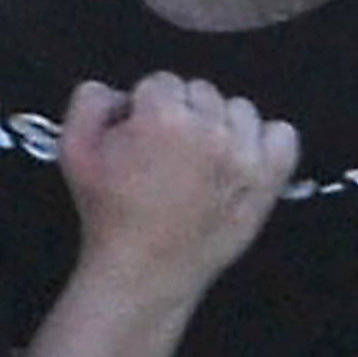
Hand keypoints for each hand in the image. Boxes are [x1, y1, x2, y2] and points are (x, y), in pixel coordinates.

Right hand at [59, 73, 299, 285]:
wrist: (142, 274)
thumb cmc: (107, 215)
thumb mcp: (74, 148)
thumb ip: (91, 99)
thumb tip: (122, 92)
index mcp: (164, 116)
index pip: (161, 82)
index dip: (146, 110)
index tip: (140, 139)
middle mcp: (210, 131)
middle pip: (201, 92)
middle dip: (182, 116)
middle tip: (167, 156)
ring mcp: (244, 157)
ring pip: (240, 110)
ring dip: (220, 127)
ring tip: (199, 163)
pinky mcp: (267, 182)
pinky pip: (283, 136)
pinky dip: (266, 142)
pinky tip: (239, 161)